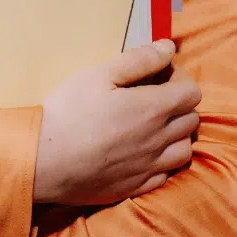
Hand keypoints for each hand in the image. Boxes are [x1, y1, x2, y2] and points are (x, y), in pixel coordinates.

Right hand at [34, 40, 200, 205]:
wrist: (45, 162)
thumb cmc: (68, 113)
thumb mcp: (97, 75)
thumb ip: (138, 59)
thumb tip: (169, 48)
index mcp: (154, 108)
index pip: (192, 92)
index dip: (178, 79)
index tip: (156, 77)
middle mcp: (159, 139)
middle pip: (191, 120)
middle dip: (178, 105)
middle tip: (151, 99)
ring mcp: (149, 167)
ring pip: (184, 150)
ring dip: (175, 136)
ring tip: (151, 128)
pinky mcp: (135, 187)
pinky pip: (165, 175)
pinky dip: (161, 162)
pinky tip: (141, 154)